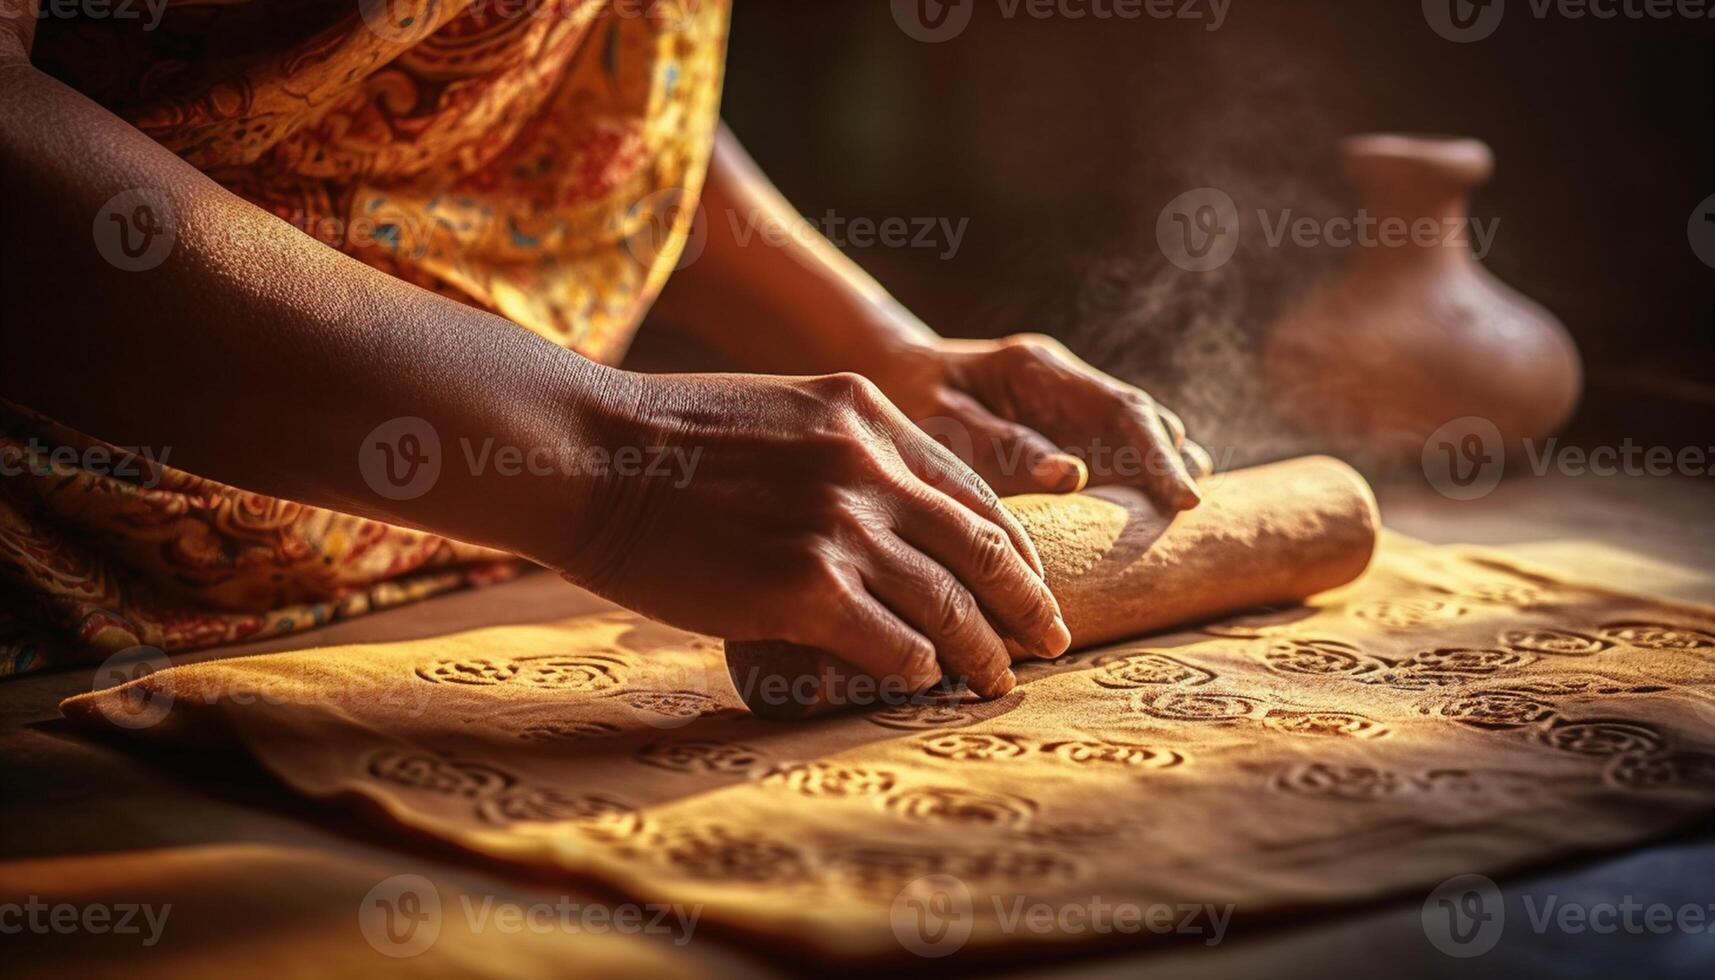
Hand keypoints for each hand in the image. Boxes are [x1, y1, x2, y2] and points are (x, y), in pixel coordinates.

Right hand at [546, 371, 1071, 697]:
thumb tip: (881, 507)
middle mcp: (869, 465)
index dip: (1012, 546)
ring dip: (983, 652)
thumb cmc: (662, 439)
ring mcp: (841, 525)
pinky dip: (916, 667)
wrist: (587, 455)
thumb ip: (840, 448)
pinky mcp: (805, 586)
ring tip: (998, 682)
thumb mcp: (778, 410)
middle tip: (1053, 642)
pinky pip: (892, 642)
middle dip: (1027, 603)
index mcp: (868, 415)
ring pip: (949, 603)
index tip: (1027, 581)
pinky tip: (920, 681)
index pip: (970, 492)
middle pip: (983, 547)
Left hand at [861, 334, 1212, 506]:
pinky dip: (1135, 478)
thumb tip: (1072, 477)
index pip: (1119, 407)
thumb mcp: (940, 417)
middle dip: (1170, 463)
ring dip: (1160, 469)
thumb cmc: (908, 397)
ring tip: (1181, 515)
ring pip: (1135, 432)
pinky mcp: (1062, 430)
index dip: (1158, 454)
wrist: (889, 374)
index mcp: (1037, 368)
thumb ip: (1000, 444)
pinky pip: (1111, 450)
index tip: (1183, 499)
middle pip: (1139, 418)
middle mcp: (1064, 382)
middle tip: (1190, 513)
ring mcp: (1067, 404)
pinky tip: (1148, 513)